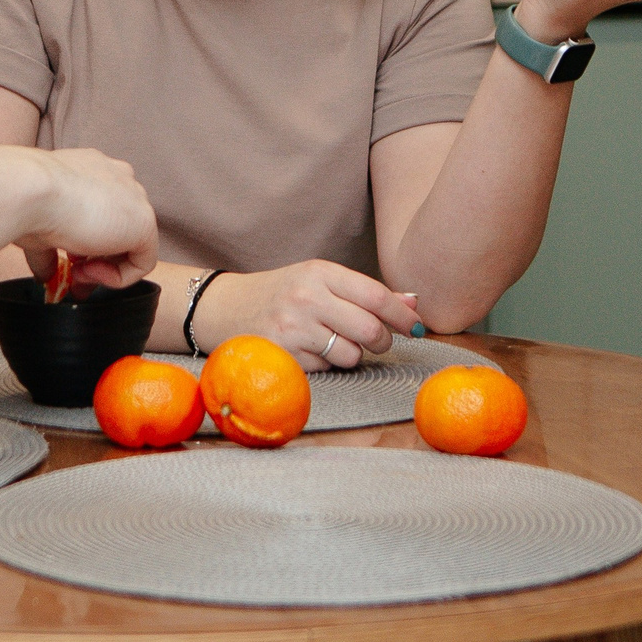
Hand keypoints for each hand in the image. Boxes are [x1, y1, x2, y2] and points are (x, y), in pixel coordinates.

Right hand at [18, 148, 157, 292]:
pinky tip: (90, 273)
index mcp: (93, 169)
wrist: (31, 189)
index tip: (66, 260)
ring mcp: (135, 197)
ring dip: (105, 267)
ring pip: (132, 243)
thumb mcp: (39, 224)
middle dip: (97, 257)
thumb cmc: (26, 198)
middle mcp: (118, 178)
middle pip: (118, 226)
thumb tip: (46, 274)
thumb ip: (49, 249)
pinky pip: (143, 261)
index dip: (84, 241)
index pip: (101, 209)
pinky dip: (119, 277)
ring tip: (78, 274)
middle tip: (74, 276)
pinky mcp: (145, 223)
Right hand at [200, 261, 422, 368]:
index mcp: (320, 272)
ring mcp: (293, 329)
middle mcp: (306, 298)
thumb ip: (364, 293)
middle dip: (382, 341)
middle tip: (378, 341)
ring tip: (333, 342)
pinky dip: (328, 364)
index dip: (402, 315)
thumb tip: (414, 304)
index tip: (417, 327)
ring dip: (352, 354)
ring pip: (351, 354)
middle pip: (369, 329)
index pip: (375, 295)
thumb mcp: (319, 280)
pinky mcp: (283, 356)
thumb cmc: (281, 293)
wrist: (224, 308)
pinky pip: (327, 369)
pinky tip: (310, 350)